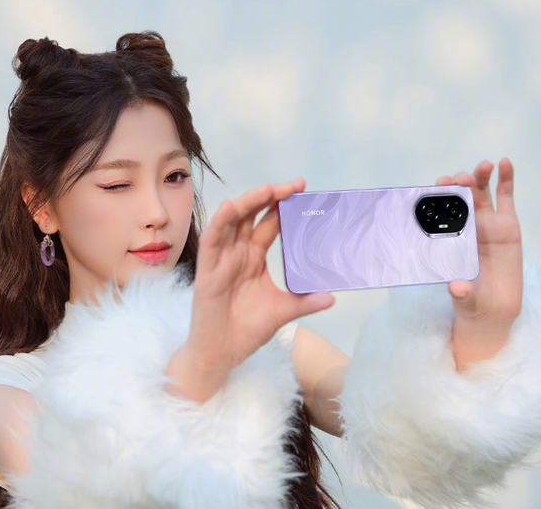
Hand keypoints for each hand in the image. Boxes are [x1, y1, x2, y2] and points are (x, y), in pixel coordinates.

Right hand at [186, 178, 335, 371]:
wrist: (222, 354)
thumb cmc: (246, 330)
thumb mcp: (282, 312)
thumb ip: (305, 302)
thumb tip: (332, 296)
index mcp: (254, 258)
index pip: (269, 223)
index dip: (283, 207)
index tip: (303, 191)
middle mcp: (238, 253)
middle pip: (252, 215)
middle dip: (270, 198)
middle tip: (293, 185)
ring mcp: (222, 259)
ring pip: (232, 222)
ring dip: (248, 203)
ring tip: (268, 189)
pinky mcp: (208, 271)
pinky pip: (211, 242)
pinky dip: (219, 223)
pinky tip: (231, 207)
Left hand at [436, 158, 522, 361]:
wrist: (493, 306)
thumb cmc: (471, 298)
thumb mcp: (464, 296)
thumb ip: (461, 291)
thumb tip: (456, 288)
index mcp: (449, 238)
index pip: (440, 212)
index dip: (438, 197)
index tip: (436, 186)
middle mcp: (466, 225)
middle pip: (460, 197)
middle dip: (458, 183)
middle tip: (458, 178)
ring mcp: (487, 222)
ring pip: (481, 192)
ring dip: (479, 175)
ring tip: (482, 166)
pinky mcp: (507, 223)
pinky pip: (506, 196)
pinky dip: (506, 178)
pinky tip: (504, 163)